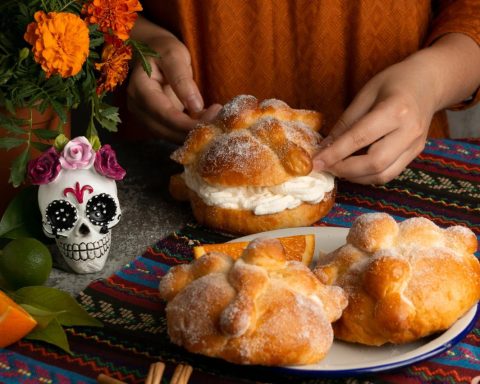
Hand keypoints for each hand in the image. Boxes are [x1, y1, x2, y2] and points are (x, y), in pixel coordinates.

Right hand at [127, 34, 221, 142]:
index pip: (164, 114)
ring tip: (215, 122)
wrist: (152, 52)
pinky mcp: (155, 121)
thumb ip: (182, 79)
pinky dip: (189, 132)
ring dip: (192, 134)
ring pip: (169, 136)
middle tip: (220, 122)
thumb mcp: (174, 55)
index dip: (188, 123)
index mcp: (140, 89)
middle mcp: (138, 107)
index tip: (213, 118)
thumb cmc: (163, 50)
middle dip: (193, 131)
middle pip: (166, 130)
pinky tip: (206, 123)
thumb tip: (195, 107)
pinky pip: (172, 132)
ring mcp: (145, 116)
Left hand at [313, 57, 436, 184]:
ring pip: (383, 175)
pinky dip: (367, 175)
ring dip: (355, 177)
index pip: (360, 138)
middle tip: (325, 167)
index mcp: (396, 110)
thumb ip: (346, 123)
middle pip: (375, 163)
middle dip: (345, 170)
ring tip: (337, 168)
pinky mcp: (415, 154)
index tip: (316, 162)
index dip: (335, 154)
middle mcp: (409, 131)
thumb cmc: (393, 82)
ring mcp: (415, 146)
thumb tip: (325, 148)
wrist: (428, 82)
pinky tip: (353, 168)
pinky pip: (389, 173)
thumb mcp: (365, 94)